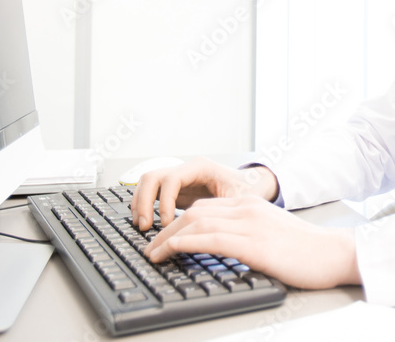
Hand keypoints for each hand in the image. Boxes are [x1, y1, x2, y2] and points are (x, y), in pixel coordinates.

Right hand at [131, 157, 277, 230]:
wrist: (253, 184)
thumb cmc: (249, 189)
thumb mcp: (238, 199)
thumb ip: (221, 210)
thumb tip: (205, 228)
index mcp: (201, 167)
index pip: (172, 179)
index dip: (166, 202)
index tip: (167, 223)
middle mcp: (186, 170)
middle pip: (153, 177)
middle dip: (145, 201)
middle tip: (145, 226)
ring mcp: (180, 179)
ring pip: (148, 183)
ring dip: (141, 203)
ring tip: (142, 226)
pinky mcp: (177, 190)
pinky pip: (153, 193)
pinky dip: (146, 206)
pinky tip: (146, 223)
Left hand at [144, 195, 360, 289]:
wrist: (334, 253)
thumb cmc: (308, 251)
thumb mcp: (272, 234)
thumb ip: (248, 233)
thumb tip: (225, 247)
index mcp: (251, 205)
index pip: (204, 208)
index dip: (178, 222)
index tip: (163, 238)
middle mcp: (247, 209)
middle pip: (194, 213)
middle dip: (166, 230)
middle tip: (150, 248)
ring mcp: (250, 224)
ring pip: (196, 223)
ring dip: (168, 239)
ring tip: (153, 254)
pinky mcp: (253, 243)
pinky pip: (209, 239)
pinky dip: (184, 243)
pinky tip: (171, 251)